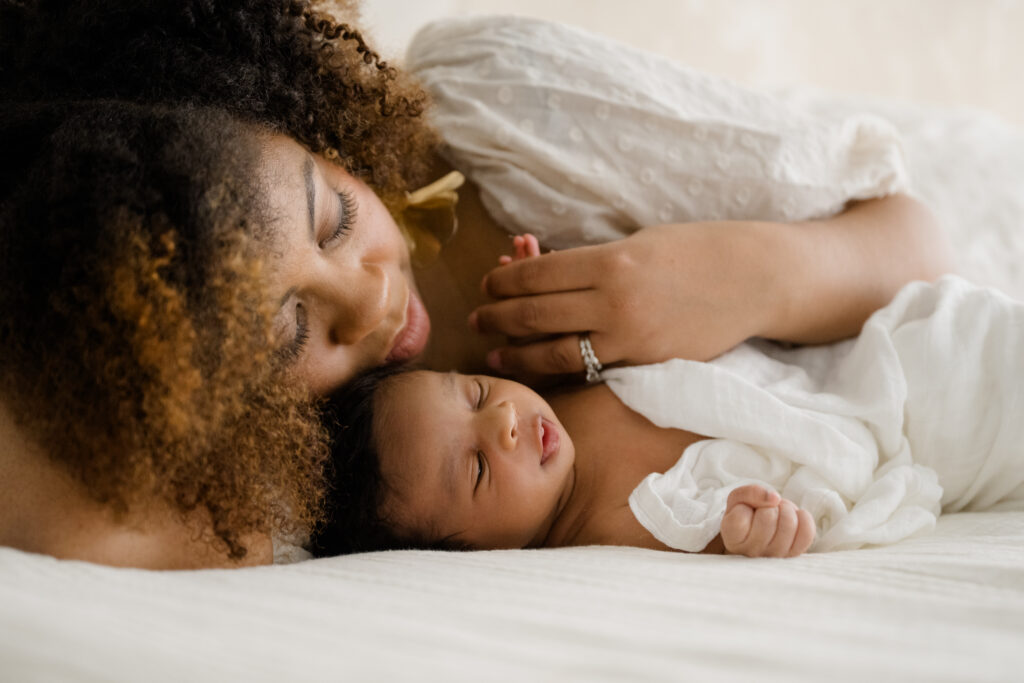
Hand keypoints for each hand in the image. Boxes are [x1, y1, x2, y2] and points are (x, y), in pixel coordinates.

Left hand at [470, 223, 775, 375]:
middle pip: (536, 313)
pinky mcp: (644, 363)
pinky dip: (557, 368)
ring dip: (516, 352)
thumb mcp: (637, 243)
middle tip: (476, 320)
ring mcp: (630, 337)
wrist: (753, 279)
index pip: (537, 274)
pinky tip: (538, 368)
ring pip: (554, 350)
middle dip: (497, 317)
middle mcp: (615, 301)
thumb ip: (590, 262)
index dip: (504, 281)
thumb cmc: (694, 251)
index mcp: (611, 261)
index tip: (486, 283)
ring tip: (494, 351)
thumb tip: (539, 270)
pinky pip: (588, 368)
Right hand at [719, 484, 814, 557]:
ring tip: (778, 514)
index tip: (746, 510)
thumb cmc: (744, 515)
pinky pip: (807, 533)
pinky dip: (803, 518)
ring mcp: (774, 556)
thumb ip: (750, 492)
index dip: (747, 505)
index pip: (741, 516)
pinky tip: (793, 518)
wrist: (754, 533)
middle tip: (766, 509)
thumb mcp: (738, 499)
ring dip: (786, 510)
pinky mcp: (793, 554)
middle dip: (770, 505)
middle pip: (768, 517)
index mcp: (732, 539)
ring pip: (788, 523)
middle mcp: (752, 552)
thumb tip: (775, 498)